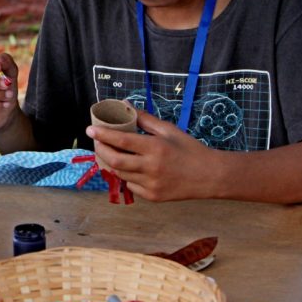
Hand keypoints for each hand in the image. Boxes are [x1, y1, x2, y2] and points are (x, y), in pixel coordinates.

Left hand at [87, 111, 218, 201]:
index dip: (103, 135)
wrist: (211, 176)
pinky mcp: (153, 197)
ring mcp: (151, 185)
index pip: (121, 141)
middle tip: (97, 142)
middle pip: (115, 161)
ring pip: (120, 174)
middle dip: (101, 151)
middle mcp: (151, 168)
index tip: (90, 129)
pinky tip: (126, 167)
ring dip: (110, 163)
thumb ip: (144, 119)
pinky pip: (130, 185)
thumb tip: (125, 104)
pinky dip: (124, 176)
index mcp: (156, 148)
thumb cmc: (189, 149)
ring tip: (107, 152)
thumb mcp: (168, 130)